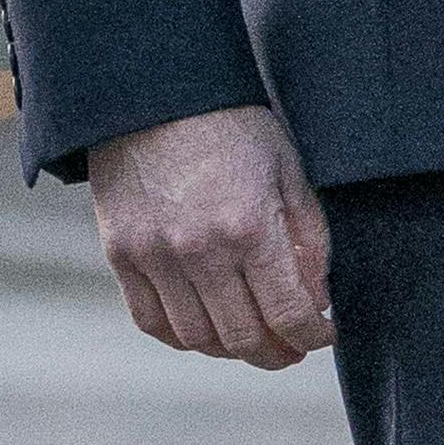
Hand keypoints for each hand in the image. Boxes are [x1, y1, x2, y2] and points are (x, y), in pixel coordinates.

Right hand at [89, 100, 331, 369]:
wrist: (156, 91)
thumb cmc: (232, 124)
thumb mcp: (288, 169)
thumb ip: (309, 238)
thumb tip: (317, 299)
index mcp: (250, 227)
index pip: (288, 314)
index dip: (312, 335)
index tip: (322, 333)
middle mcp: (199, 250)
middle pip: (243, 338)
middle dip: (276, 353)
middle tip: (291, 348)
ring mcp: (154, 256)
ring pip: (197, 339)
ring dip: (231, 350)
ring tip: (252, 340)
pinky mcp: (121, 255)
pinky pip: (152, 321)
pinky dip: (183, 338)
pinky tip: (206, 330)